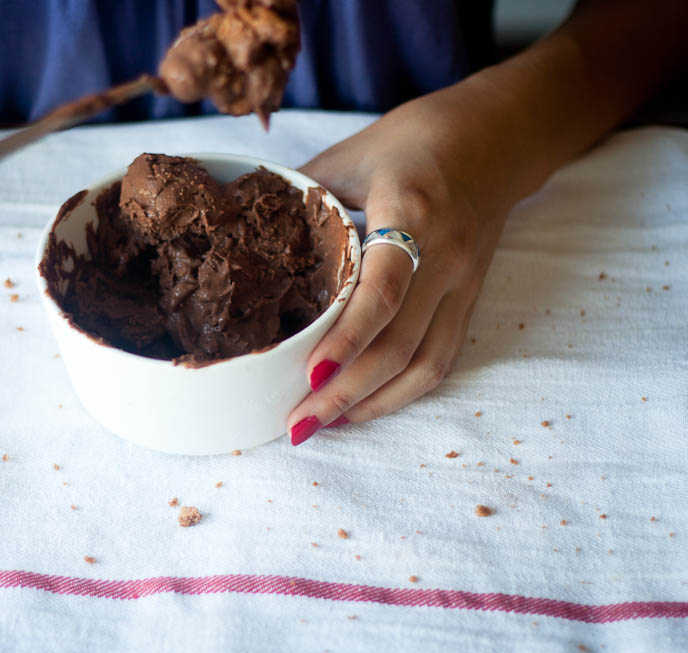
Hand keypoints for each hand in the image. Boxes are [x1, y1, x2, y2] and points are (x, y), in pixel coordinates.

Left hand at [287, 95, 512, 443]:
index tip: (310, 375)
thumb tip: (247, 229)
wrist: (496, 136)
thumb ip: (304, 197)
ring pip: (425, 363)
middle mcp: (445, 256)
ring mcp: (463, 284)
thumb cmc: (414, 141)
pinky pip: (441, 358)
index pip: (384, 290)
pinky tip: (362, 405)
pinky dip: (401, 391)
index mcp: (411, 212)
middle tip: (298, 423)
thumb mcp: (351, 155)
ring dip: (373, 403)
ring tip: (323, 424)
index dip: (348, 337)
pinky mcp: (470, 300)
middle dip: (347, 392)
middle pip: (401, 343)